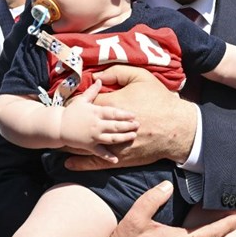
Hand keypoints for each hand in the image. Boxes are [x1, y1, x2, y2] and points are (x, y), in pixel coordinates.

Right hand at [59, 79, 138, 162]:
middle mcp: (96, 124)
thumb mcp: (82, 99)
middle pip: (114, 125)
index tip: (134, 115)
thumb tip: (99, 79)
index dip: (124, 114)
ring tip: (132, 136)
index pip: (112, 113)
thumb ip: (93, 91)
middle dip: (127, 125)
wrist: (57, 126)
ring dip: (122, 138)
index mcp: (95, 112)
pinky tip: (117, 159)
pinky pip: (100, 152)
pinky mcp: (89, 146)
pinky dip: (108, 157)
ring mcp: (92, 136)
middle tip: (138, 125)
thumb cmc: (71, 112)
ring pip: (111, 138)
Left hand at [64, 66, 197, 170]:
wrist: (176, 127)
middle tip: (59, 124)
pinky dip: (81, 163)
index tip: (68, 104)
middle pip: (82, 126)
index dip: (76, 104)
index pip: (85, 104)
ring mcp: (113, 144)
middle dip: (70, 125)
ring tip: (59, 142)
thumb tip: (98, 76)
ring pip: (86, 145)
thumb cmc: (160, 100)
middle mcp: (108, 126)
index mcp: (111, 105)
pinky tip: (69, 163)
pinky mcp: (120, 158)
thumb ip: (117, 73)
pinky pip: (97, 162)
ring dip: (72, 144)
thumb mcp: (141, 77)